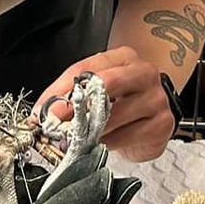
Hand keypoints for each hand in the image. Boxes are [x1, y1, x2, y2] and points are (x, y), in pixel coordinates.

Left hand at [34, 48, 175, 160]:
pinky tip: (99, 145)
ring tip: (75, 140)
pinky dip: (106, 144)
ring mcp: (156, 99)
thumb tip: (43, 111)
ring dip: (90, 131)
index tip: (44, 112)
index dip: (61, 91)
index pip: (86, 69)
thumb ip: (72, 93)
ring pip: (115, 116)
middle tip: (58, 126)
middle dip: (77, 109)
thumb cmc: (123, 98)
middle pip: (107, 85)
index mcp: (124, 58)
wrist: (155, 113)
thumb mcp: (98, 87)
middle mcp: (144, 74)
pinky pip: (125, 137)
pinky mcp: (161, 125)